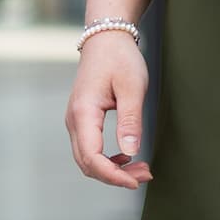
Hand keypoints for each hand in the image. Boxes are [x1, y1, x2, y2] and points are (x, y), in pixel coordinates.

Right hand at [63, 31, 151, 188]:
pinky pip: (89, 148)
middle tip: (146, 174)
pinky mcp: (82, 119)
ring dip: (112, 169)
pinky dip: (107, 160)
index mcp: (83, 112)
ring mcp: (75, 120)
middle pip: (87, 163)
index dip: (113, 176)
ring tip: (141, 168)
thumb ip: (130, 121)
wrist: (105, 38)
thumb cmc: (119, 59)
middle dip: (115, 176)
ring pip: (87, 159)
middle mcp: (73, 119)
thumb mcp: (132, 88)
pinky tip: (127, 157)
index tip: (136, 181)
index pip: (92, 157)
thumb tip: (131, 152)